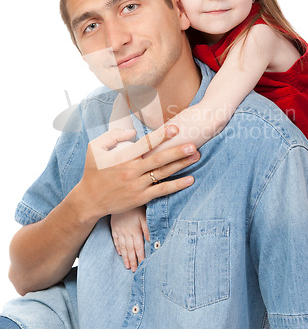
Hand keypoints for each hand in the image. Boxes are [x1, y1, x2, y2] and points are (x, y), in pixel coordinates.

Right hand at [74, 125, 199, 224]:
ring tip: (196, 156)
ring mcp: (138, 185)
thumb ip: (113, 136)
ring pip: (163, 173)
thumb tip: (133, 132)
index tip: (175, 128)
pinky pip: (162, 190)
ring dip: (181, 165)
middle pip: (159, 159)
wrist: (89, 200)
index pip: (146, 144)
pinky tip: (190, 180)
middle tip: (193, 144)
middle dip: (178, 151)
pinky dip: (177, 185)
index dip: (161, 135)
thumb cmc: (93, 171)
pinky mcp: (141, 198)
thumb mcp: (95, 147)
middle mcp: (132, 171)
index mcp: (123, 157)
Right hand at [111, 206, 149, 271]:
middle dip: (133, 261)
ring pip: (123, 247)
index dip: (141, 257)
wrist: (120, 197)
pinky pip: (115, 240)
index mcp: (135, 231)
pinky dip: (118, 248)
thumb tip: (151, 241)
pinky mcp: (114, 227)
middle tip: (135, 270)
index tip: (143, 265)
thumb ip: (147, 228)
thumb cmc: (135, 206)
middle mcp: (126, 233)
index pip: (138, 247)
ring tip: (128, 266)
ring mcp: (119, 231)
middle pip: (130, 250)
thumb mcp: (143, 215)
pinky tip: (120, 253)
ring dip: (125, 257)